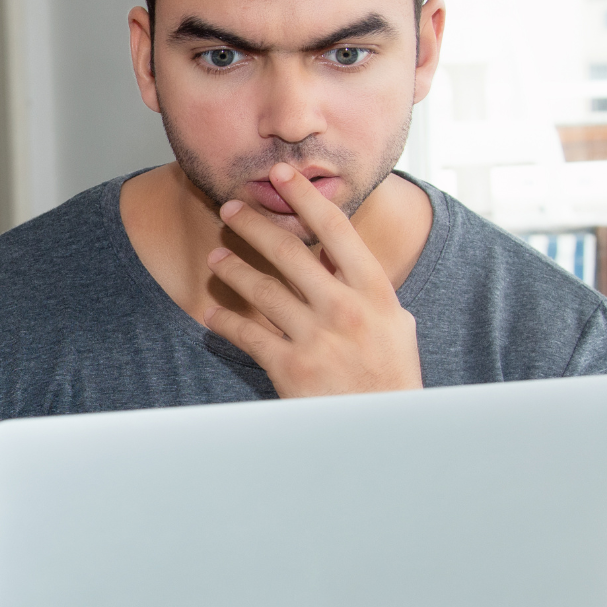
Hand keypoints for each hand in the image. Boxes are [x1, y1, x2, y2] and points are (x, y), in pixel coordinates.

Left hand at [202, 163, 421, 397]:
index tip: (283, 174)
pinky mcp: (290, 367)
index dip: (306, 197)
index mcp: (375, 292)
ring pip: (262, 290)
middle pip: (290, 252)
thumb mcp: (394, 324)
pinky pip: (248, 334)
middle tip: (232, 208)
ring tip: (216, 258)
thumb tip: (335, 253)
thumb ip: (365, 287)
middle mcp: (346, 309)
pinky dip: (225, 322)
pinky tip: (212, 314)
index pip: (336, 231)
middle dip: (255, 225)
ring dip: (233, 270)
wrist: (384, 432)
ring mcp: (317, 338)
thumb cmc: (389, 376)